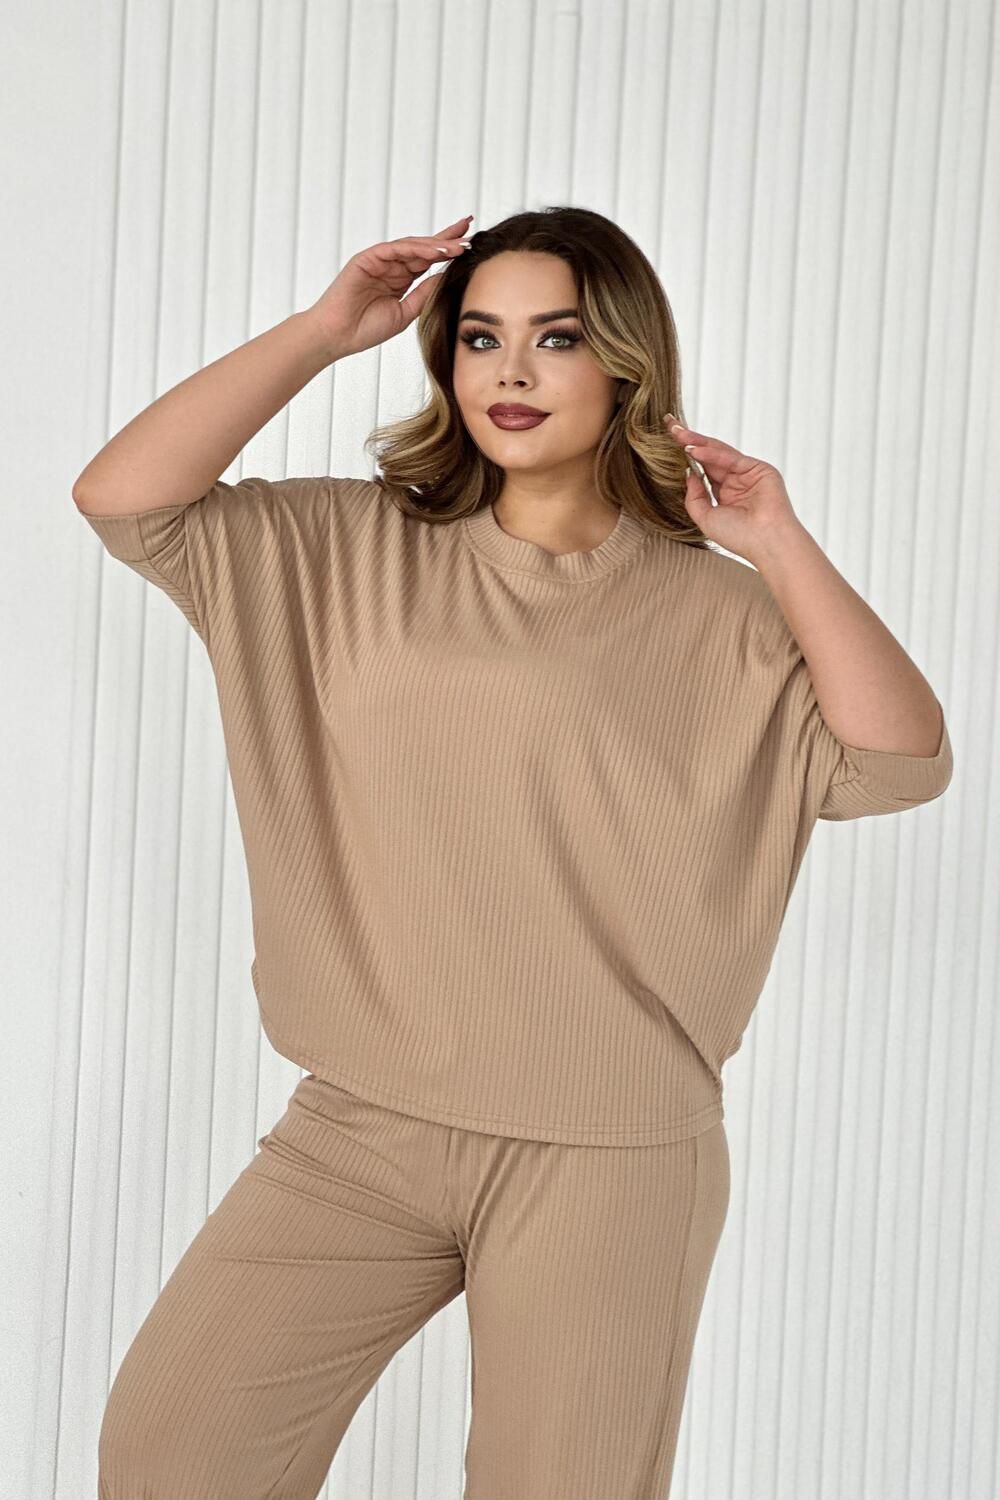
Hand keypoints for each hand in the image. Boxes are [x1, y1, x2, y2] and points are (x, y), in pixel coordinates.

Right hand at [307, 215, 473, 359]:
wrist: (337, 337)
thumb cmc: (365, 329)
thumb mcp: (405, 312)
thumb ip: (424, 294)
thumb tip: (446, 278)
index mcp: (401, 279)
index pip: (429, 260)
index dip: (449, 252)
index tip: (471, 245)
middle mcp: (392, 266)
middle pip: (424, 247)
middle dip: (448, 239)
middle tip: (471, 231)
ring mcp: (379, 260)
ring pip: (412, 246)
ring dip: (436, 244)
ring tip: (459, 245)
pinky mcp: (367, 258)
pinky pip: (395, 248)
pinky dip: (416, 248)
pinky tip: (435, 249)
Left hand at [663, 414, 804, 565]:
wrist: (765, 542)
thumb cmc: (739, 536)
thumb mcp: (705, 518)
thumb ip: (694, 497)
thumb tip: (688, 473)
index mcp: (725, 494)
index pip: (703, 469)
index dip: (687, 456)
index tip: (668, 442)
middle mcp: (736, 481)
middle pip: (709, 456)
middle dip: (689, 441)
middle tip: (671, 425)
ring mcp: (748, 474)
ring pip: (718, 453)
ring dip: (698, 442)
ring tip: (678, 433)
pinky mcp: (759, 469)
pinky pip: (730, 458)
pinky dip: (711, 454)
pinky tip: (694, 450)